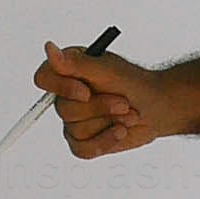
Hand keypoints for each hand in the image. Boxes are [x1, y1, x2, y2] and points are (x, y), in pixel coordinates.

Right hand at [36, 40, 174, 156]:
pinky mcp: (83, 141)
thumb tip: (49, 49)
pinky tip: (120, 131)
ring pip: (75, 130)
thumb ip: (76, 63)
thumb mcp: (107, 69)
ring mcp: (73, 121)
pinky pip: (82, 149)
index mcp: (68, 72)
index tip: (86, 91)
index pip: (43, 78)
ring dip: (107, 122)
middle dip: (99, 108)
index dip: (62, 88)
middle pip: (64, 109)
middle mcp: (66, 96)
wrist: (157, 107)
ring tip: (127, 114)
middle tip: (123, 102)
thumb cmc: (133, 83)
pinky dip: (105, 141)